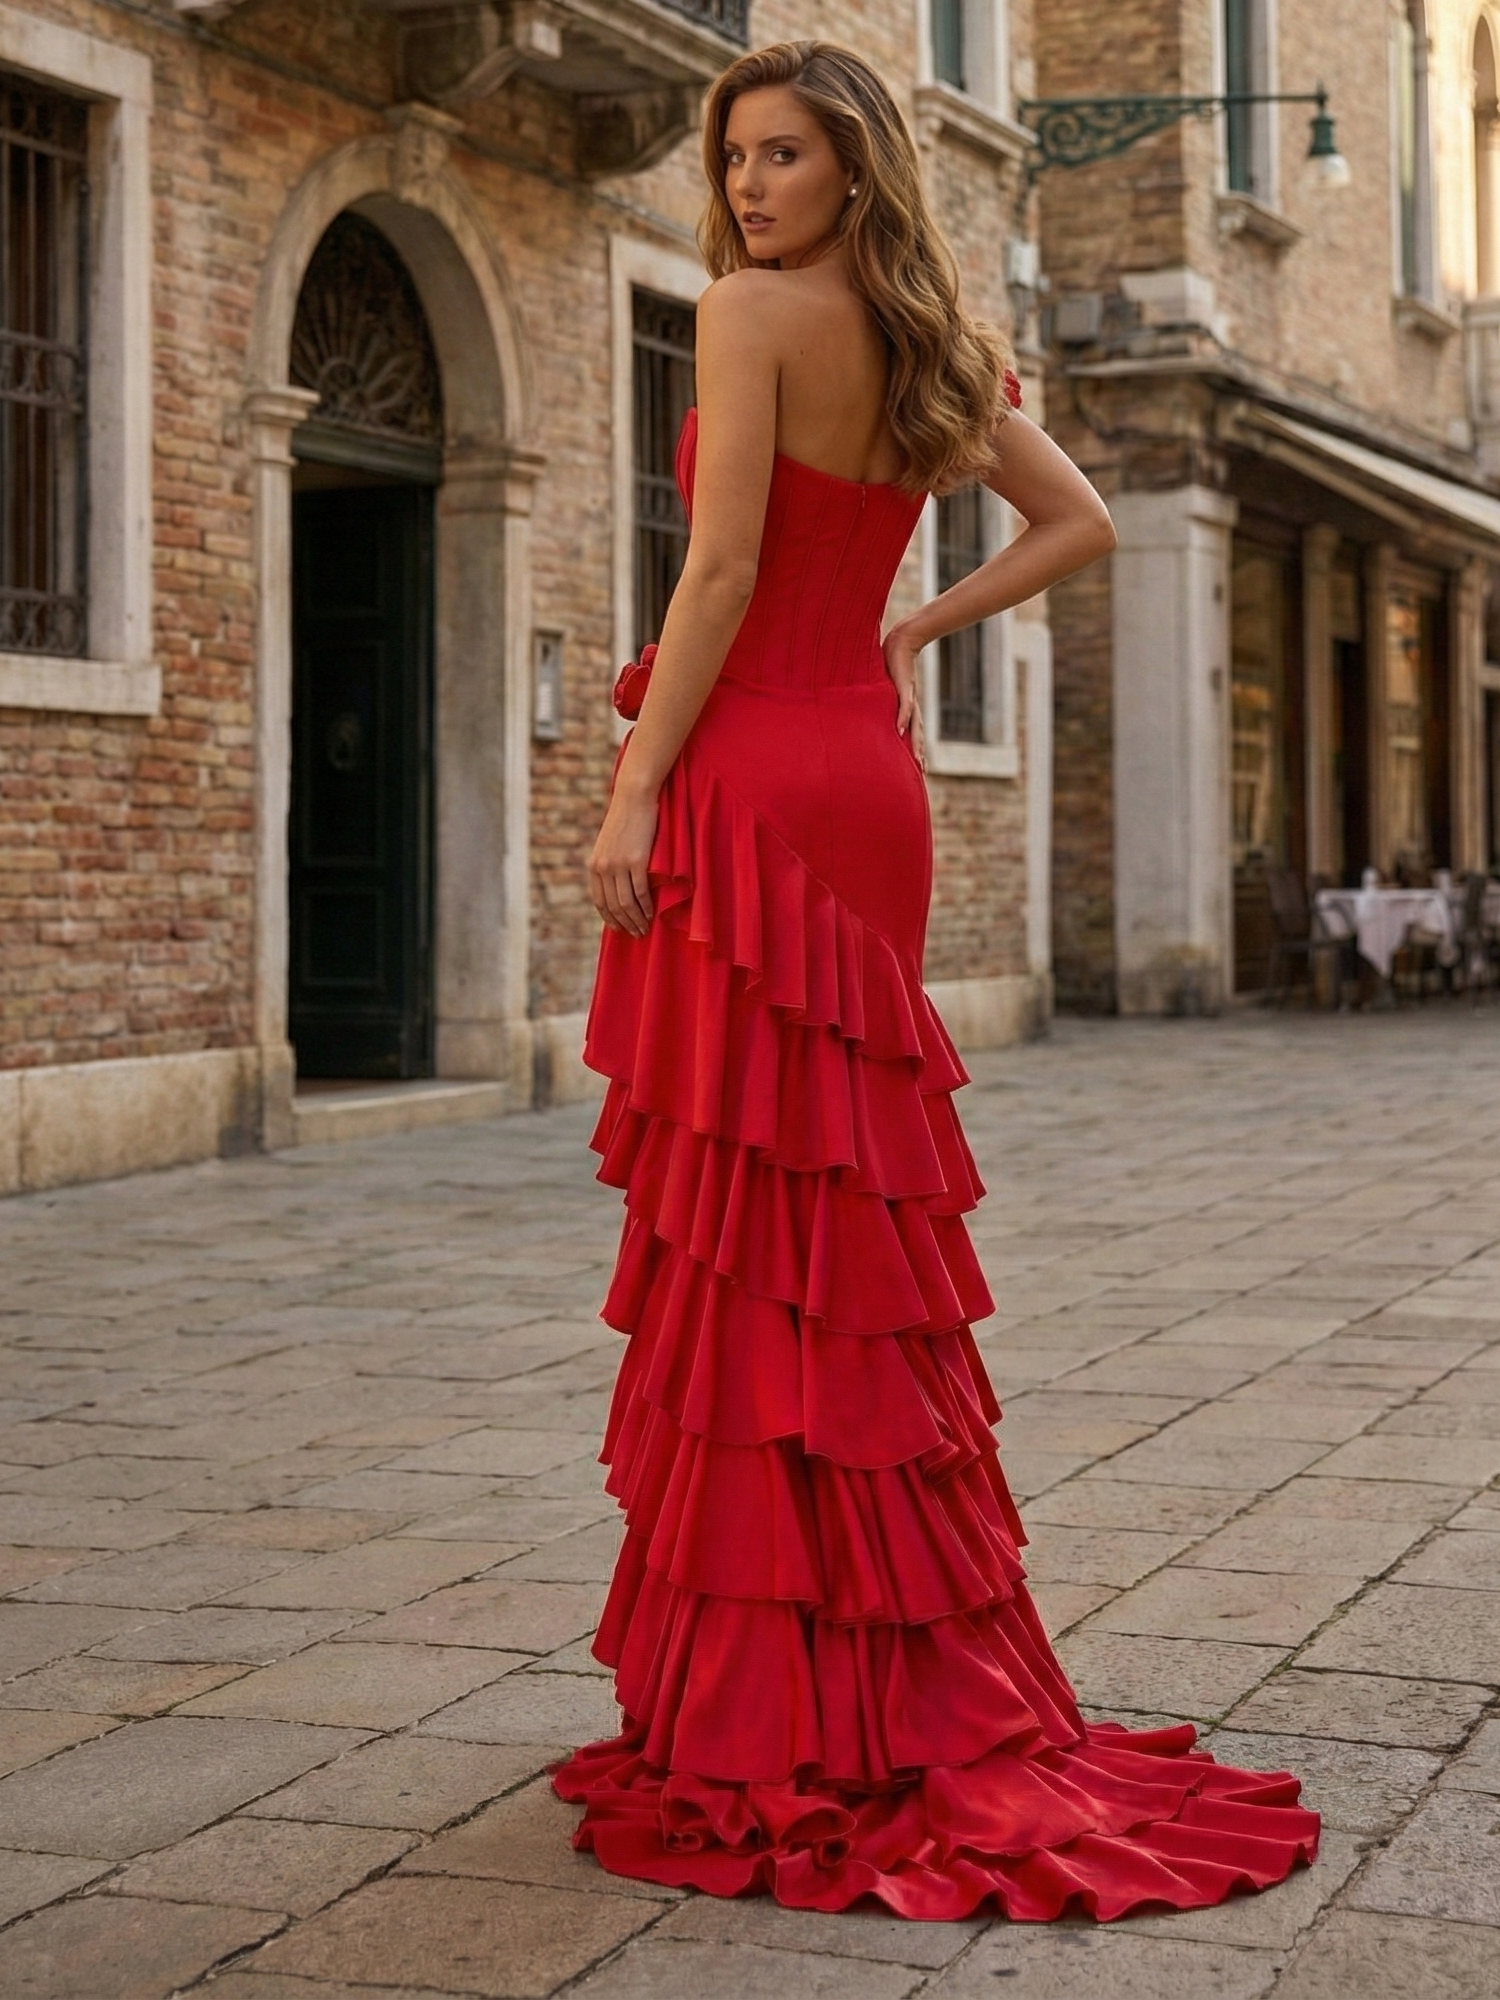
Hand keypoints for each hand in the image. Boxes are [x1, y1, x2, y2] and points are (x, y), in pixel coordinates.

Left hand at [588, 781, 657, 936]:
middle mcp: (602, 867)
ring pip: (626, 903)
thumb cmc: (625, 821)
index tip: (619, 930)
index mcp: (594, 865)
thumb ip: (609, 865)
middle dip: (624, 924)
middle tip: (636, 935)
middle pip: (612, 906)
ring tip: (644, 929)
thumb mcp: (609, 845)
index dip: (609, 919)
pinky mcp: (636, 861)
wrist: (633, 799)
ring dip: (636, 920)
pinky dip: (645, 907)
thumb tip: (616, 886)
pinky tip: (651, 915)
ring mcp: (618, 865)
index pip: (599, 901)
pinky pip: (640, 892)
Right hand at [883, 623, 926, 772]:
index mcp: (907, 707)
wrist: (901, 642)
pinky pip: (905, 706)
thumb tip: (866, 707)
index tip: (918, 766)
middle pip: (916, 734)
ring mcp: (910, 697)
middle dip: (918, 753)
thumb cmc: (892, 663)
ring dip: (915, 742)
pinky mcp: (906, 687)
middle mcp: (911, 706)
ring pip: (914, 725)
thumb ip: (878, 698)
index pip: (913, 732)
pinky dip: (903, 718)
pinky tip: (900, 731)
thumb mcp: (885, 686)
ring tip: (916, 760)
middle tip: (921, 771)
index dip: (915, 749)